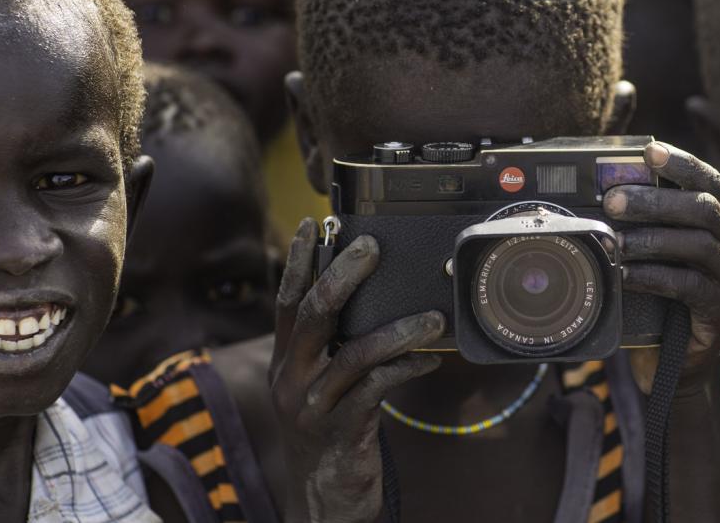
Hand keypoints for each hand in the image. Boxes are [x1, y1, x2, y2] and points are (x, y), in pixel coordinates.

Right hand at [269, 219, 445, 522]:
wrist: (323, 498)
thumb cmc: (331, 433)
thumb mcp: (320, 388)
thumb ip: (333, 350)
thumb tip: (371, 303)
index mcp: (286, 362)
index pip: (287, 300)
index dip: (299, 261)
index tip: (314, 223)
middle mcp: (292, 379)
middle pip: (313, 314)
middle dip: (343, 275)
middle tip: (371, 247)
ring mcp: (314, 405)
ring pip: (353, 353)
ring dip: (398, 329)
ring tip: (433, 317)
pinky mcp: (342, 429)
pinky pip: (377, 389)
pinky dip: (407, 368)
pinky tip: (430, 360)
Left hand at [604, 142, 719, 394]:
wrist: (675, 364)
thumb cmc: (659, 301)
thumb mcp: (654, 255)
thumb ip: (645, 224)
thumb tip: (605, 190)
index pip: (710, 182)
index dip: (681, 164)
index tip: (649, 151)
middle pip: (704, 209)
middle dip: (655, 200)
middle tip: (614, 201)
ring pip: (699, 244)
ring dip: (651, 239)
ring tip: (615, 242)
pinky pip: (690, 285)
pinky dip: (654, 276)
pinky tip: (627, 275)